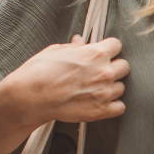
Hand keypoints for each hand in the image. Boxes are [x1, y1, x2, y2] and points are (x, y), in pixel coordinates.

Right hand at [2, 35, 128, 126]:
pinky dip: (113, 106)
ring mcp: (104, 92)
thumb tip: (79, 42)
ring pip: (122, 87)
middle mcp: (104, 72)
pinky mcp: (101, 110)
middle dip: (114, 67)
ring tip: (97, 88)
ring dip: (112, 87)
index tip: (104, 52)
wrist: (29, 98)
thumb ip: (74, 47)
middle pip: (124, 66)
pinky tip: (102, 102)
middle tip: (100, 71)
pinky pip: (120, 107)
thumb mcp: (56, 51)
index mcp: (95, 54)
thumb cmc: (38, 73)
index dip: (109, 48)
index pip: (117, 45)